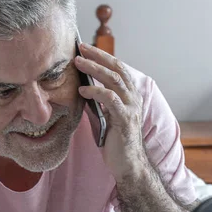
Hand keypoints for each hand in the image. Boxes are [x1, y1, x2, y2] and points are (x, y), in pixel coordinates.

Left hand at [75, 44, 146, 181]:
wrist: (128, 164)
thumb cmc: (115, 140)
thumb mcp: (106, 115)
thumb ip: (99, 101)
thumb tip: (82, 86)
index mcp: (130, 95)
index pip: (118, 68)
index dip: (102, 56)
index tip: (85, 48)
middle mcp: (134, 98)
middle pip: (117, 68)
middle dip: (98, 56)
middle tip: (80, 48)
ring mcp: (131, 108)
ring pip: (113, 80)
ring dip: (94, 69)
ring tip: (77, 63)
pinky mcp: (125, 119)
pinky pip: (110, 99)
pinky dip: (95, 92)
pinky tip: (82, 90)